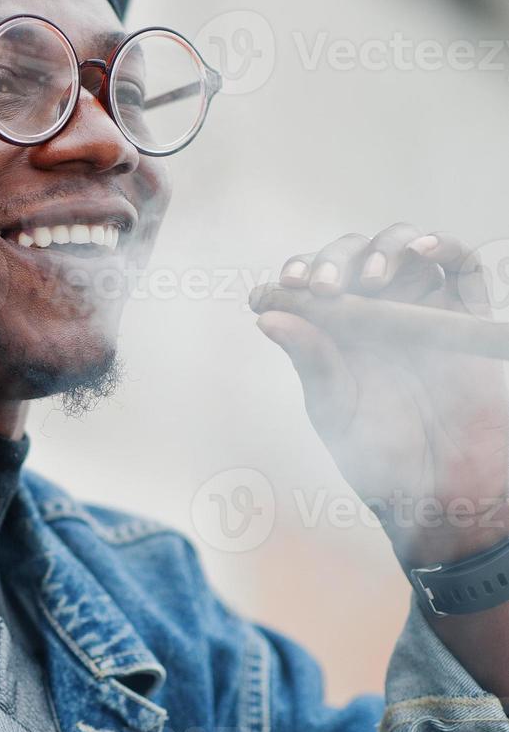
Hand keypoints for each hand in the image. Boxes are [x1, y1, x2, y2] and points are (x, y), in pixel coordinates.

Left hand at [252, 224, 508, 567]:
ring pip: (402, 247)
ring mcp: (419, 309)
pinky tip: (422, 251)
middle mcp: (373, 312)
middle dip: (334, 259)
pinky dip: (442, 246)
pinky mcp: (464, 314)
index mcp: (332, 331)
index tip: (286, 284)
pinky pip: (460, 264)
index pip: (309, 281)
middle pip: (351, 256)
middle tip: (325, 287)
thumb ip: (310, 360)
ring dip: (384, 247)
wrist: (447, 486)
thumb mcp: (335, 407)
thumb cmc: (382, 453)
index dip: (296, 272)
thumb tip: (267, 317)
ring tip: (371, 277)